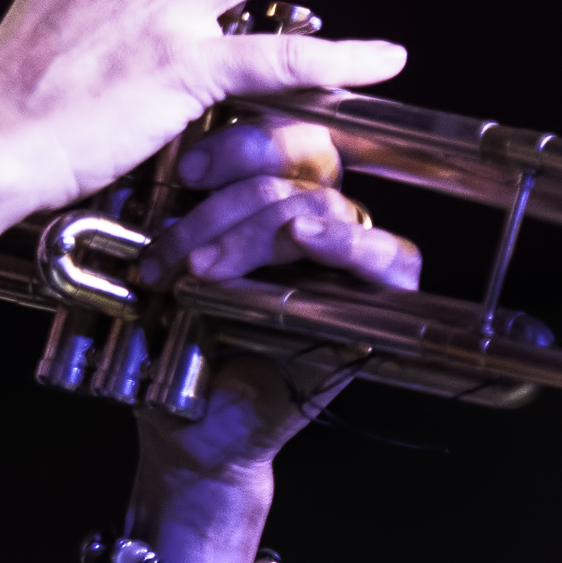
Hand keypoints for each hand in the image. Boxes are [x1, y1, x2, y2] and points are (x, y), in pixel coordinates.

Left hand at [127, 121, 420, 562]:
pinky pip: (392, 260)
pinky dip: (347, 243)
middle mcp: (321, 224)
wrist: (184, 427)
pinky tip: (304, 239)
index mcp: (277, 199)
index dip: (244, 140)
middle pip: (307, 167)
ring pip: (328, 206)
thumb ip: (185, 207)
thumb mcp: (169, 259)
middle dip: (231, 201)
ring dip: (255, 233)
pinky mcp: (376, 310)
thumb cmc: (175, 342)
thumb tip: (170, 144)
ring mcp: (350, 265)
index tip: (187, 171)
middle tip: (176, 249)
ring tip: (200, 271)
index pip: (290, 135)